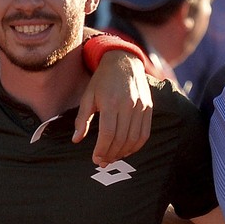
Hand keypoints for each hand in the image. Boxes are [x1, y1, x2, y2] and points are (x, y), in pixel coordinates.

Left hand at [75, 50, 152, 165]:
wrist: (124, 61)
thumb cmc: (102, 80)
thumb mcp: (88, 97)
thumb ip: (82, 119)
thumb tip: (76, 139)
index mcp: (111, 103)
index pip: (108, 134)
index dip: (102, 150)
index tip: (95, 159)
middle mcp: (129, 105)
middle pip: (121, 139)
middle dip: (111, 154)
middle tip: (102, 162)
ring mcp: (141, 107)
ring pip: (134, 138)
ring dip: (123, 152)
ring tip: (113, 158)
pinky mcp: (149, 108)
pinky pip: (145, 133)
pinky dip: (136, 145)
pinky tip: (127, 150)